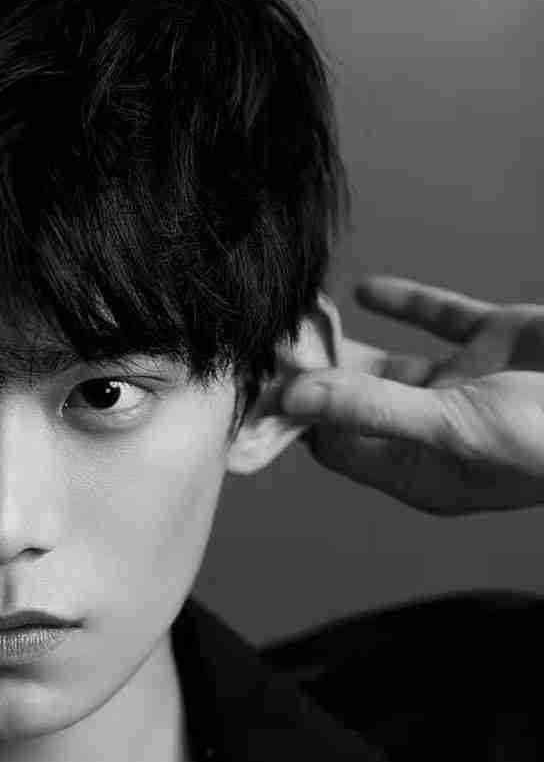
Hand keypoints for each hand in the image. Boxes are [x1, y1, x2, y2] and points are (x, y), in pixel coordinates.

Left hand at [278, 277, 543, 513]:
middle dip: (316, 375)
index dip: (301, 416)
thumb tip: (293, 400)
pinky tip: (363, 290)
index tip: (265, 380)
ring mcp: (467, 386)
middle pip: (354, 404)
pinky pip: (440, 320)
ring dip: (350, 343)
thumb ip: (372, 409)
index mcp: (420, 470)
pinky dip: (404, 304)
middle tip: (275, 339)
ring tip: (304, 314)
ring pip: (390, 365)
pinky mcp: (497, 342)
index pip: (336, 446)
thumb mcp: (450, 425)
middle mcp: (436, 432)